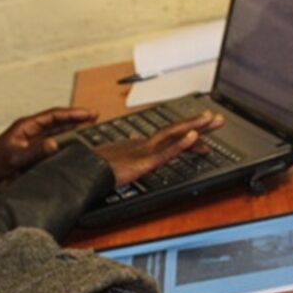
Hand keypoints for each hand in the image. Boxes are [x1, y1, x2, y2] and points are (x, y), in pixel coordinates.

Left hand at [0, 107, 97, 196]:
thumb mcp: (15, 157)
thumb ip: (35, 151)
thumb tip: (55, 144)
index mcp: (26, 126)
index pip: (54, 115)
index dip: (73, 113)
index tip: (89, 113)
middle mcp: (30, 131)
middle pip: (58, 121)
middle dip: (76, 119)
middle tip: (94, 117)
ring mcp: (32, 142)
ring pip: (56, 132)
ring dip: (72, 130)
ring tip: (89, 129)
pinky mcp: (32, 153)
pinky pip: (51, 145)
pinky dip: (64, 144)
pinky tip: (73, 147)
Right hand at [93, 110, 224, 185]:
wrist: (76, 173)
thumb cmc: (87, 170)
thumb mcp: (109, 162)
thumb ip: (121, 155)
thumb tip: (129, 146)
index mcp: (134, 147)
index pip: (166, 139)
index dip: (185, 137)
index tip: (201, 136)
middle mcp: (141, 145)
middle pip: (174, 131)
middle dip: (197, 124)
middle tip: (217, 118)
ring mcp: (142, 152)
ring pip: (173, 135)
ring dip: (194, 127)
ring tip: (212, 120)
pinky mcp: (141, 162)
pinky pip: (165, 152)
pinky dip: (181, 144)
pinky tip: (195, 137)